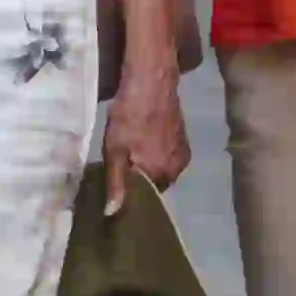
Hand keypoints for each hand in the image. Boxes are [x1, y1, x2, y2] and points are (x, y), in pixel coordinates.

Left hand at [99, 63, 190, 215]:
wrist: (151, 81)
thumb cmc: (129, 116)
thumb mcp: (114, 150)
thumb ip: (116, 184)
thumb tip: (112, 214)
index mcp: (161, 175)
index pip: (146, 197)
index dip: (131, 192)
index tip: (118, 184)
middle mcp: (177, 168)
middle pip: (155, 183)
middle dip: (141, 177)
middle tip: (122, 162)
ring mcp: (183, 152)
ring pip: (162, 167)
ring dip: (149, 163)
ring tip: (132, 149)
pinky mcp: (184, 138)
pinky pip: (168, 154)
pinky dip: (157, 151)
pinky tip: (144, 138)